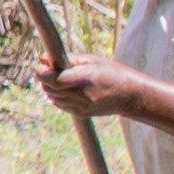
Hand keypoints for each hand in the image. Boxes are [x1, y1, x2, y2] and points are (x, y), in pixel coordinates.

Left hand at [37, 56, 151, 117]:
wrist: (131, 96)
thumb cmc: (112, 73)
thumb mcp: (92, 60)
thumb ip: (67, 60)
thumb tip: (44, 59)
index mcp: (84, 79)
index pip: (52, 79)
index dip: (41, 71)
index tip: (42, 63)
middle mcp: (81, 95)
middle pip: (48, 88)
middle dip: (44, 77)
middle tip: (50, 67)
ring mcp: (80, 107)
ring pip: (52, 97)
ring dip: (50, 86)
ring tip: (62, 77)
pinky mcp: (80, 114)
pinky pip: (60, 104)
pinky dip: (58, 95)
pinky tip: (67, 88)